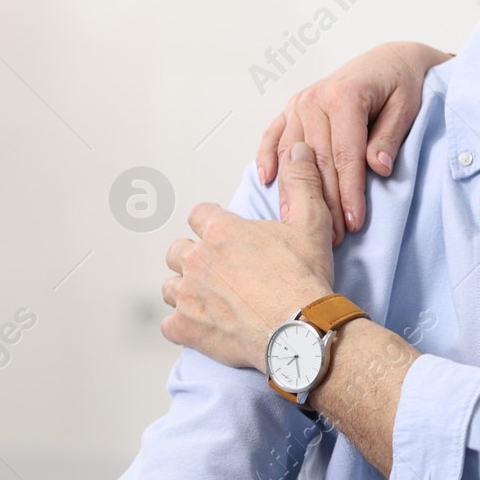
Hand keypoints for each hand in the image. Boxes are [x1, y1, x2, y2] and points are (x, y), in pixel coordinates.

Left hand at [162, 143, 336, 369]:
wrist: (298, 329)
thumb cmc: (303, 278)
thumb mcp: (312, 221)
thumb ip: (303, 181)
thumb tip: (298, 150)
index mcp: (223, 231)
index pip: (199, 214)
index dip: (211, 222)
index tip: (223, 233)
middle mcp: (199, 259)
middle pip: (177, 250)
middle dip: (192, 256)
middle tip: (216, 268)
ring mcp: (188, 295)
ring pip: (169, 287)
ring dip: (184, 290)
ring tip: (207, 297)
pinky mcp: (186, 328)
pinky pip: (167, 325)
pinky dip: (182, 326)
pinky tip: (201, 326)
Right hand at [255, 41, 448, 244]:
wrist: (389, 59)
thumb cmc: (402, 83)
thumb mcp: (407, 107)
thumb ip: (390, 137)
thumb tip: (378, 168)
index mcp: (345, 96)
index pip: (344, 155)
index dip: (348, 192)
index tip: (353, 221)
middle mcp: (315, 98)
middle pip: (316, 161)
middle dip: (324, 202)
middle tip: (333, 237)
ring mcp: (299, 102)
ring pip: (293, 155)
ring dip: (296, 191)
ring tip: (300, 223)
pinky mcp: (293, 107)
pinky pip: (274, 135)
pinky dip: (266, 157)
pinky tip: (267, 182)